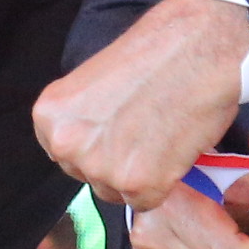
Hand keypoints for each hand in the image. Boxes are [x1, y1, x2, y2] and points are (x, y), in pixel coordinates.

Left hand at [34, 0, 248, 209]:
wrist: (199, 48)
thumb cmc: (154, 53)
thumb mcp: (93, 82)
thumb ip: (82, 119)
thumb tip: (92, 146)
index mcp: (50, 117)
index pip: (62, 153)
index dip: (94, 144)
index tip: (116, 132)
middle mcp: (66, 145)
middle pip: (86, 176)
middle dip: (113, 162)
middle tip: (143, 134)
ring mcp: (101, 168)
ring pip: (116, 192)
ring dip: (138, 175)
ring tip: (159, 136)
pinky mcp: (139, 185)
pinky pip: (147, 201)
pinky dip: (163, 183)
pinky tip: (172, 149)